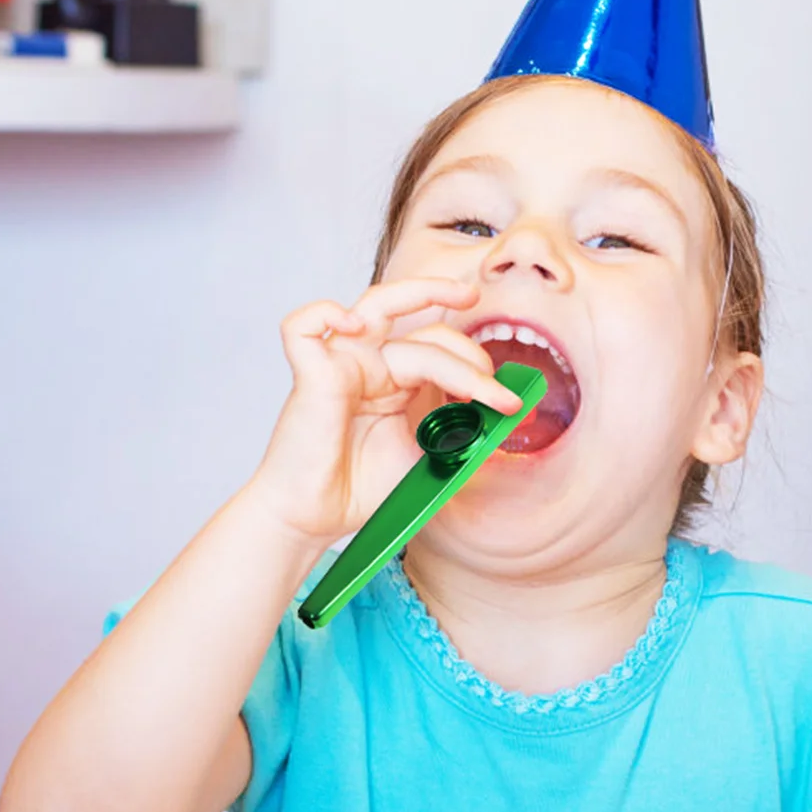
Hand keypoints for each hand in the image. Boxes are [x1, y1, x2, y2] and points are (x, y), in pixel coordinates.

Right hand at [252, 277, 523, 543]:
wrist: (317, 519)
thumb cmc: (363, 490)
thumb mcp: (430, 461)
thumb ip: (465, 438)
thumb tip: (507, 417)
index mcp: (399, 382)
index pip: (445, 354)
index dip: (479, 373)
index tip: (509, 404)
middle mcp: (373, 365)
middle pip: (426, 331)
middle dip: (467, 350)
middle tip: (492, 377)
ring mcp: (341, 364)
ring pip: (379, 306)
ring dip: (423, 292)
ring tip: (464, 296)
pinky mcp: (310, 374)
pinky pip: (303, 326)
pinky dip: (324, 313)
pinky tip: (353, 325)